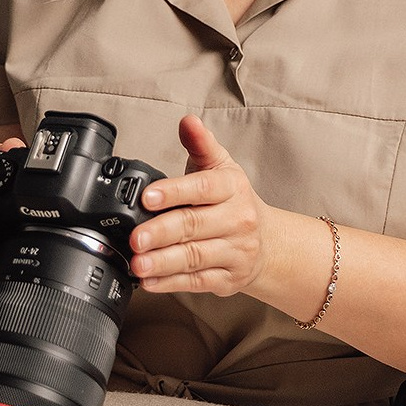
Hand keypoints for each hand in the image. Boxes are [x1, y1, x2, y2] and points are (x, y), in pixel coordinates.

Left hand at [129, 115, 273, 296]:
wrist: (269, 243)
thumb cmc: (234, 202)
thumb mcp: (221, 168)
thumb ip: (200, 145)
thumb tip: (188, 121)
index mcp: (232, 188)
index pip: (203, 188)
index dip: (174, 192)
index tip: (148, 196)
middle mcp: (237, 220)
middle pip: (195, 226)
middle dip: (162, 232)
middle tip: (136, 237)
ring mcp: (235, 252)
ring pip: (195, 257)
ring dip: (163, 262)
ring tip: (138, 263)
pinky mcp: (228, 279)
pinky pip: (198, 282)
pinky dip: (171, 284)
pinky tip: (150, 282)